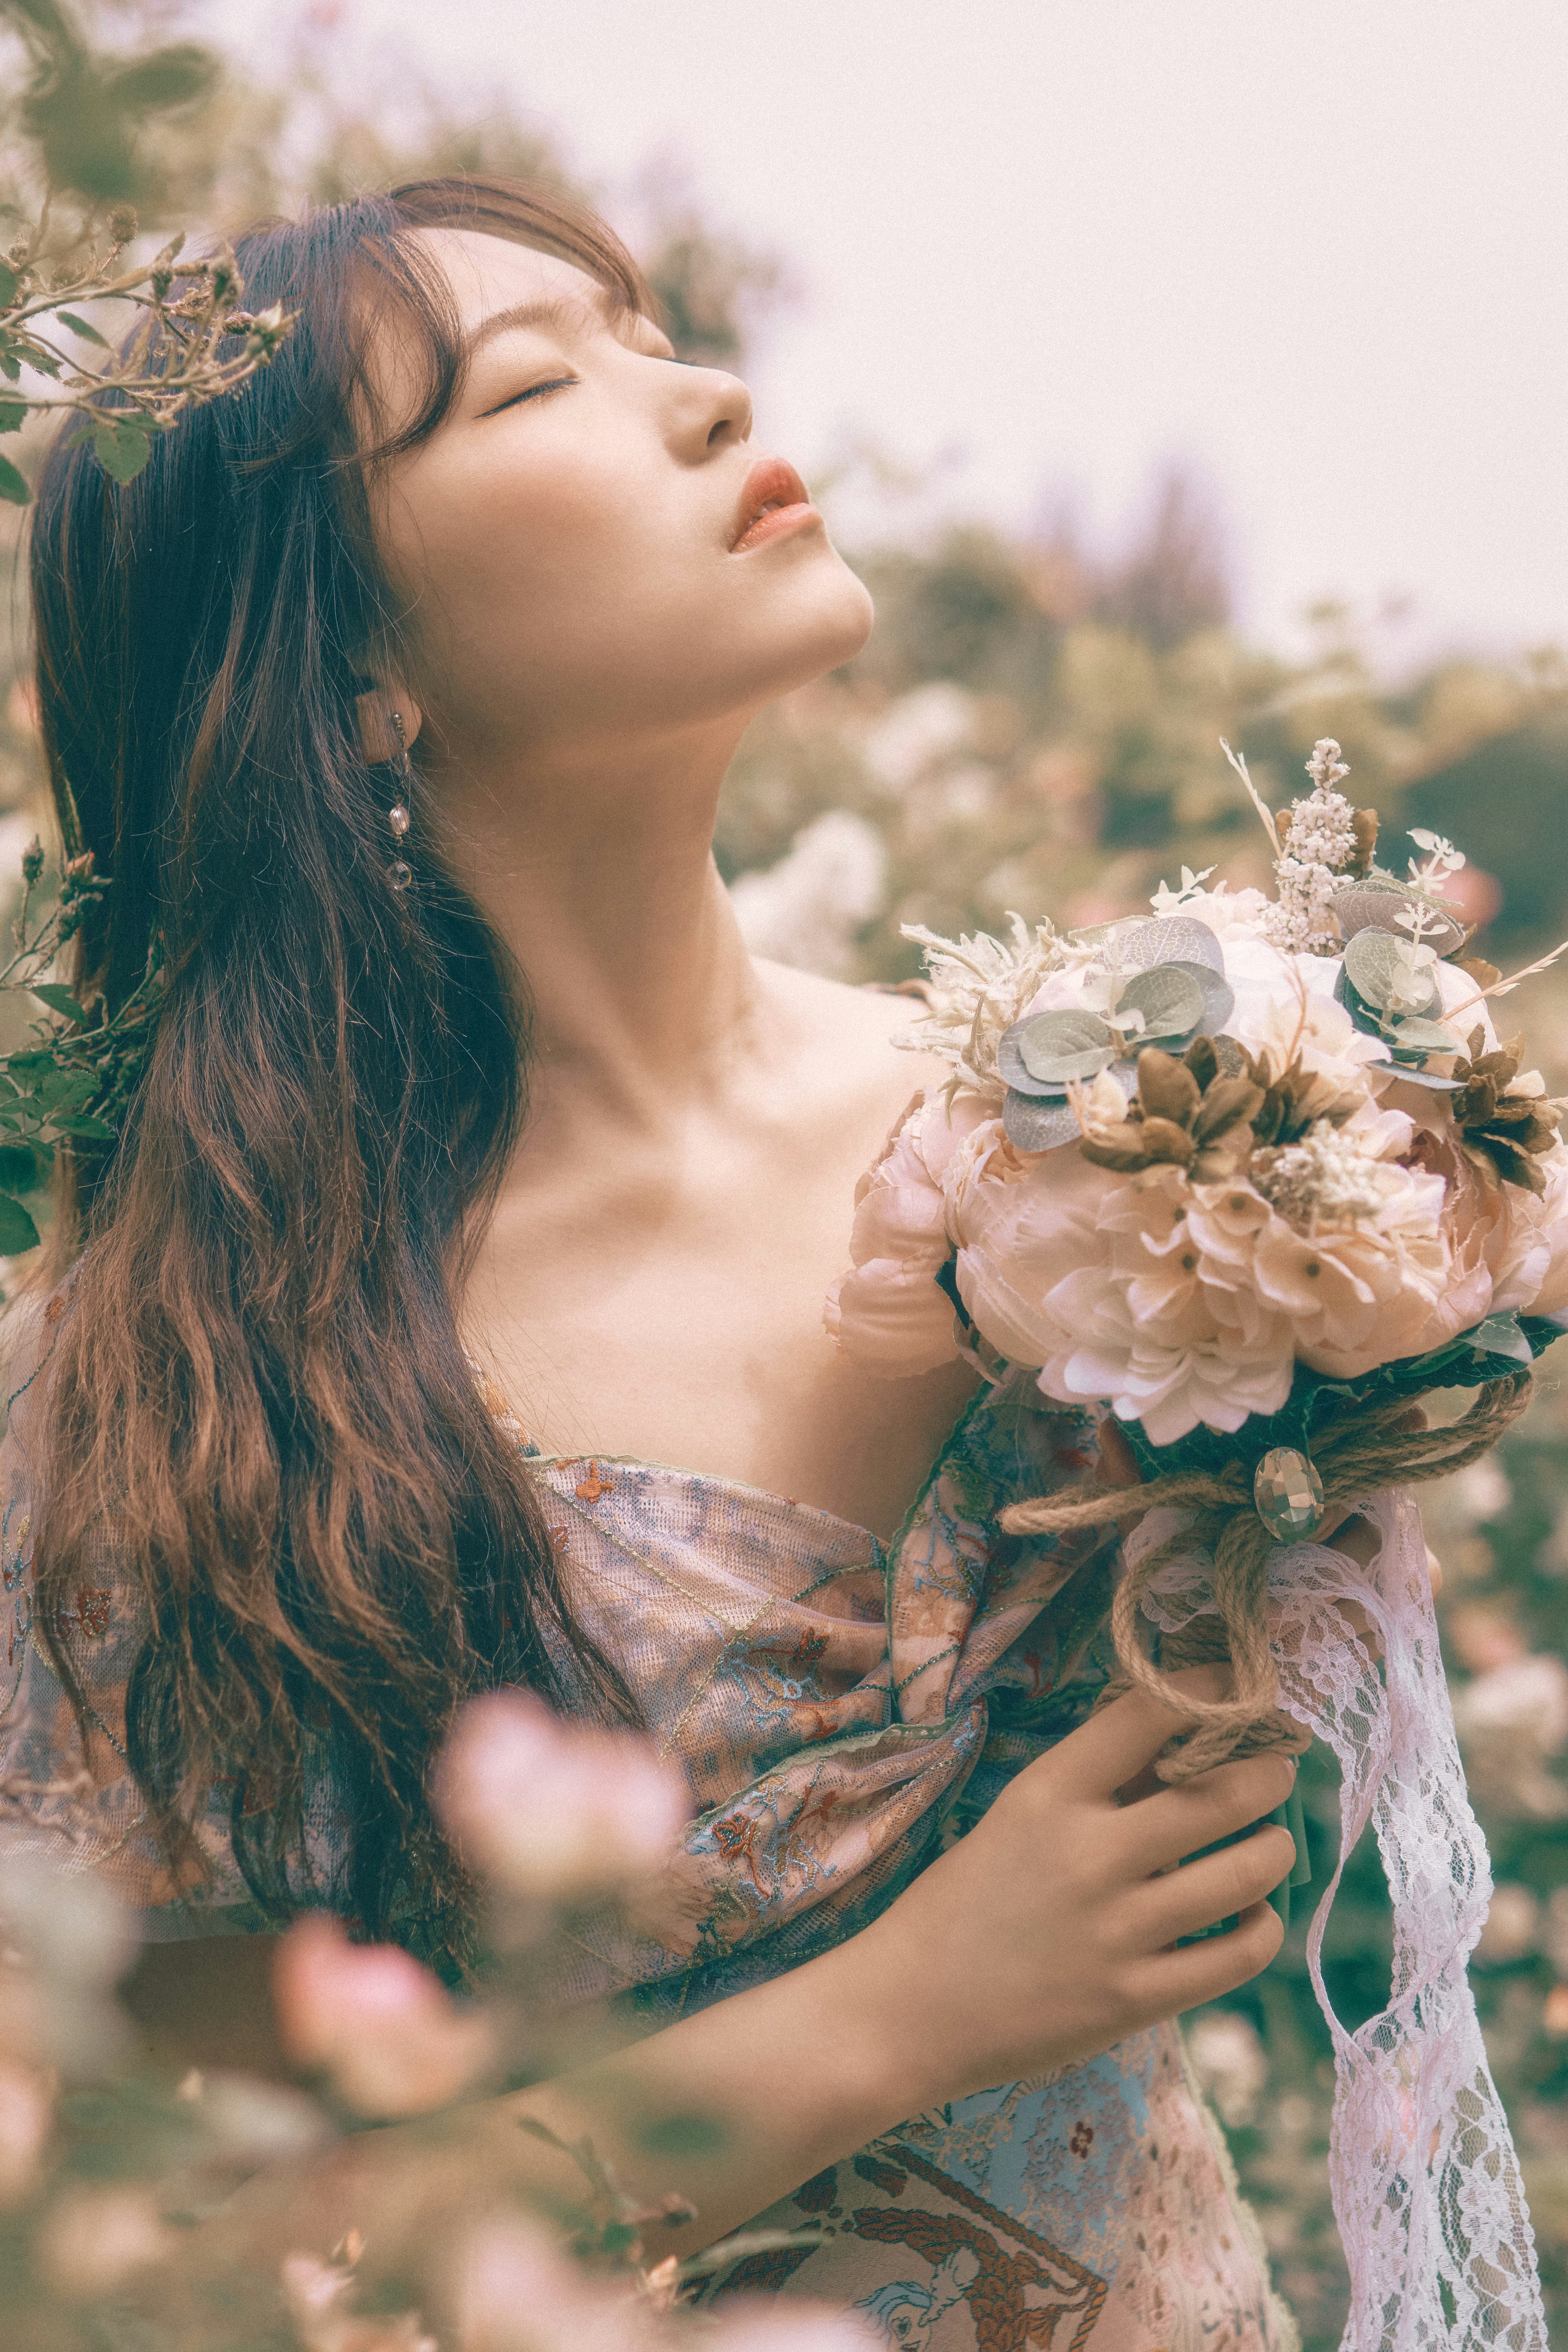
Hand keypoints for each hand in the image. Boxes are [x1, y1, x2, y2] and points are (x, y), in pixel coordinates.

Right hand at [851, 1667, 1294, 2108]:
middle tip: (1275, 1768)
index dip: (1211, 1689)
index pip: (1150, 1713)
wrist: (909, 2010)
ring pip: (1249, 1871)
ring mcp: (1117, 1931)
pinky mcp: (1134, 2000)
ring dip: (1276, 1846)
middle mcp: (1090, 1854)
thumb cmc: (963, 1901)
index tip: (1235, 1689)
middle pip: (1225, 1791)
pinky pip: (1240, 1955)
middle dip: (1270, 1770)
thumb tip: (1185, 1741)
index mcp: (1050, 1793)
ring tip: (1270, 1841)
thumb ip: (1097, 1784)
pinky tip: (1251, 1915)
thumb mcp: (1018, 1816)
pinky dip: (1262, 1926)